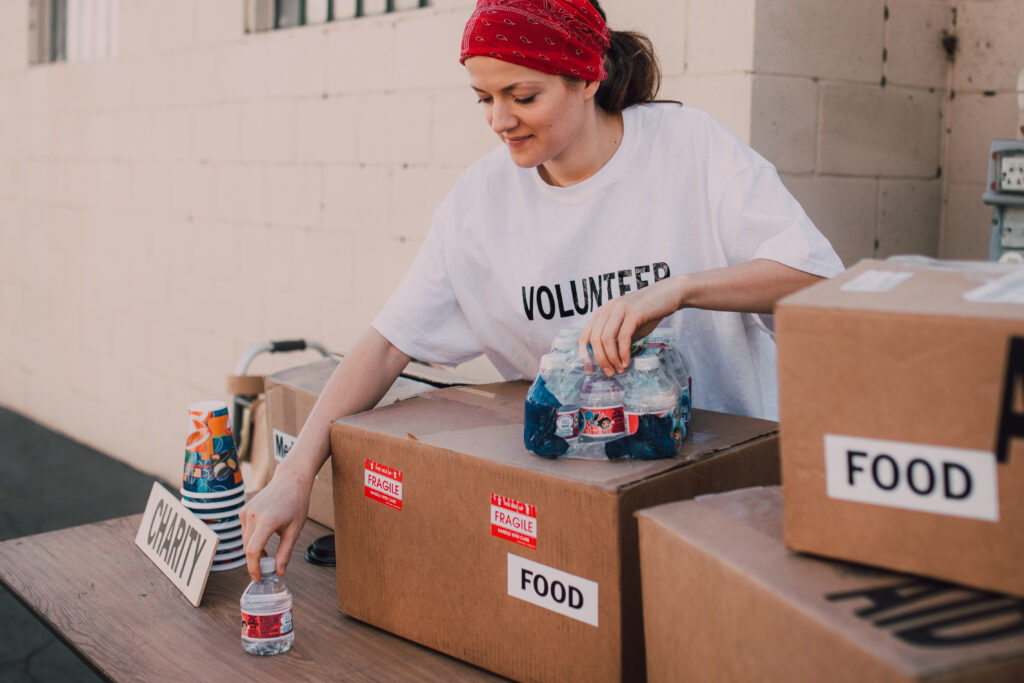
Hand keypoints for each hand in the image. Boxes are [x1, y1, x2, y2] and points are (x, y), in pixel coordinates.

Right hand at [240, 466, 312, 581]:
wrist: (291, 480)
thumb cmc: (296, 503)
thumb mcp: (294, 530)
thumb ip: (285, 552)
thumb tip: (279, 572)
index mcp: (266, 521)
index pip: (253, 551)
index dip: (254, 568)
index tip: (259, 578)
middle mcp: (252, 516)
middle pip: (248, 548)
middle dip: (256, 561)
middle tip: (268, 569)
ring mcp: (246, 512)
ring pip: (245, 541)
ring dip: (254, 550)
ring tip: (269, 552)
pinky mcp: (244, 510)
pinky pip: (245, 531)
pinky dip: (252, 539)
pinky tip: (264, 539)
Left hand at [579, 276, 683, 375]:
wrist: (669, 294)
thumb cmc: (648, 313)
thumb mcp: (628, 327)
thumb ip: (617, 340)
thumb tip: (609, 362)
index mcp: (602, 312)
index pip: (584, 336)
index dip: (584, 355)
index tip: (591, 371)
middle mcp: (608, 309)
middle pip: (595, 339)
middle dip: (600, 360)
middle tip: (610, 373)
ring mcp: (620, 309)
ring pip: (606, 339)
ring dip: (611, 358)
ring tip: (619, 369)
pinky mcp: (634, 312)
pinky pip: (623, 337)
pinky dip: (623, 353)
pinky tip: (627, 362)